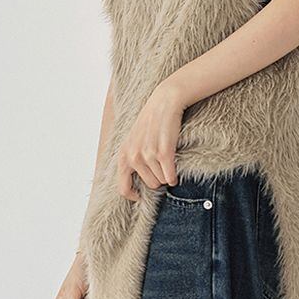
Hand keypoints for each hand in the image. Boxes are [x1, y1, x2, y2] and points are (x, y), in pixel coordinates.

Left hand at [117, 79, 185, 200]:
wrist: (163, 103)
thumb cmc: (150, 123)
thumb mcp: (132, 140)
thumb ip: (130, 159)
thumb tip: (132, 185)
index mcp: (123, 156)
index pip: (123, 188)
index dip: (133, 195)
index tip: (141, 196)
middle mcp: (133, 157)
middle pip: (150, 185)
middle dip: (158, 179)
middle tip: (161, 165)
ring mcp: (148, 155)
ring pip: (162, 181)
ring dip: (167, 174)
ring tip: (167, 159)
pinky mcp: (163, 152)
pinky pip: (170, 176)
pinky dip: (174, 176)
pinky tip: (175, 171)